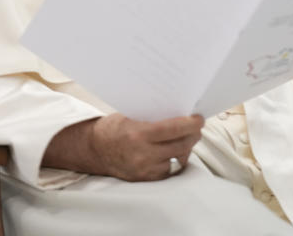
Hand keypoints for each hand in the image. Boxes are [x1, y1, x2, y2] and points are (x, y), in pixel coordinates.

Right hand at [89, 113, 203, 180]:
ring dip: (186, 147)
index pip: (173, 129)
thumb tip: (180, 112)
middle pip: (181, 145)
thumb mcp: (131, 116)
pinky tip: (174, 151)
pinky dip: (174, 159)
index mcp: (138, 134)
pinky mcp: (146, 179)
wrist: (94, 150)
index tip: (199, 118)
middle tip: (196, 126)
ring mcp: (145, 169)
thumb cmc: (112, 129)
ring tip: (187, 137)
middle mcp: (143, 154)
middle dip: (193, 134)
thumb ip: (153, 117)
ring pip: (179, 158)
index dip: (191, 124)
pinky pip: (170, 169)